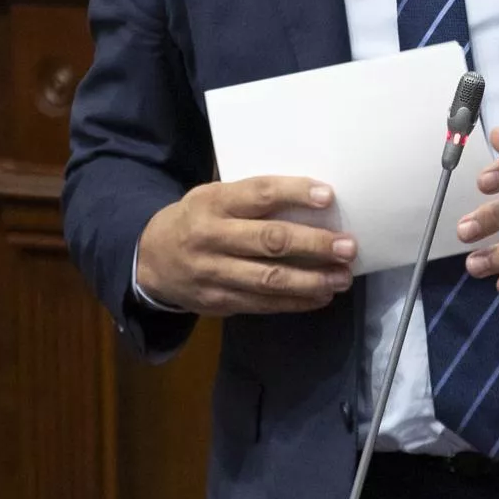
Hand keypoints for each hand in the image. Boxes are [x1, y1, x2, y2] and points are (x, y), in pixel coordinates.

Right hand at [136, 176, 355, 316]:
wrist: (150, 260)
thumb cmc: (196, 218)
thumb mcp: (211, 196)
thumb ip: (249, 197)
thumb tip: (310, 196)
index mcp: (213, 202)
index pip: (258, 194)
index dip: (294, 194)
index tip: (328, 196)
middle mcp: (212, 237)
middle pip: (270, 241)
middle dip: (313, 244)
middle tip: (347, 246)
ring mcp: (214, 274)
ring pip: (269, 279)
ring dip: (311, 280)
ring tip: (342, 277)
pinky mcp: (219, 301)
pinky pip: (263, 304)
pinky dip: (295, 301)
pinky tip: (321, 296)